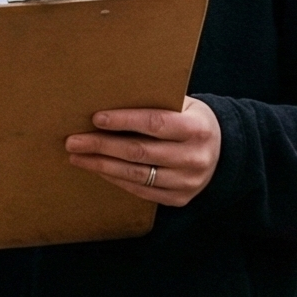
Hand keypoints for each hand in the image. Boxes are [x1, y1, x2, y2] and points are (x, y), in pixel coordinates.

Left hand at [65, 96, 219, 206]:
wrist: (223, 151)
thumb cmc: (192, 121)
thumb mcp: (184, 106)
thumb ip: (155, 103)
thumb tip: (109, 97)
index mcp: (197, 129)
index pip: (154, 124)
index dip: (123, 121)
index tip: (96, 118)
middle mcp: (193, 157)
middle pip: (139, 152)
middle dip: (101, 146)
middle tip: (74, 141)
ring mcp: (187, 182)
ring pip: (136, 175)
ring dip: (102, 166)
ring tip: (78, 157)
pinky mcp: (179, 198)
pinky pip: (141, 191)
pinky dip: (116, 179)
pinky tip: (98, 169)